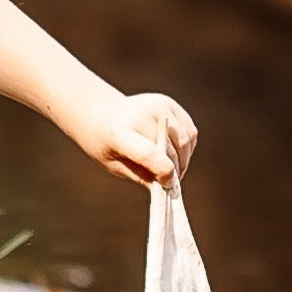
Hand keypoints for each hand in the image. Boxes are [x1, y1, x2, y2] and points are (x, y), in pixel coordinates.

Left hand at [79, 91, 197, 188]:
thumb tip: (166, 188)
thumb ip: (141, 176)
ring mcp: (158, 106)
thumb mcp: (115, 165)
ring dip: (184, 160)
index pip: (148, 154)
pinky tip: (176, 155)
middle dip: (175, 170)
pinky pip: (189, 132)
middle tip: (171, 184)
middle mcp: (141, 114)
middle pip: (170, 149)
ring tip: (173, 170)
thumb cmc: (106, 144)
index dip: (163, 172)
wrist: (102, 114)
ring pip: (185, 141)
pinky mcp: (169, 104)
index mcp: (120, 132)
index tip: (167, 184)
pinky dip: (187, 148)